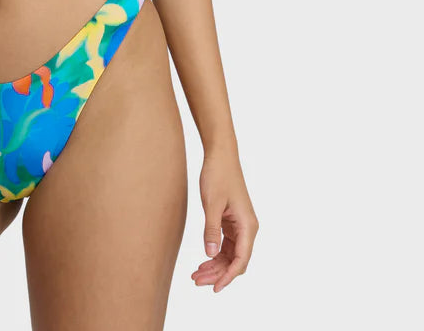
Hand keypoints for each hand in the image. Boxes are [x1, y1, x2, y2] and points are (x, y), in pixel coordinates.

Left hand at [191, 145, 258, 292]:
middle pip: (235, 261)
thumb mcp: (212, 203)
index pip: (241, 260)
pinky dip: (215, 254)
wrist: (220, 155)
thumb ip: (211, 230)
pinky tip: (203, 261)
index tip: (214, 288)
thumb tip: (210, 254)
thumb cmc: (218, 175)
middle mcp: (247, 228)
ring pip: (230, 255)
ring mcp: (239, 225)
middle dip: (217, 273)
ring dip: (215, 266)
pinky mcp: (231, 222)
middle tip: (196, 281)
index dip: (228, 276)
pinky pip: (225, 245)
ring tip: (196, 275)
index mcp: (248, 225)